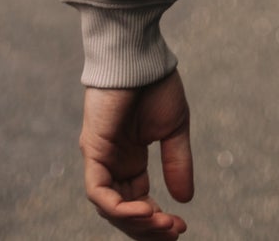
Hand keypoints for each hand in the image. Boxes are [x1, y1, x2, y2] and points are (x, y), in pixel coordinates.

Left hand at [79, 70, 192, 237]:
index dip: (157, 220)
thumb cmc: (155, 84)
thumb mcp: (173, 129)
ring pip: (110, 208)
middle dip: (148, 229)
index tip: (181, 227)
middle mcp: (111, 164)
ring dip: (137, 222)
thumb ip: (177, 163)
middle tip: (174, 234)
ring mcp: (99, 159)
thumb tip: (185, 200)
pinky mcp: (92, 151)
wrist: (140, 56)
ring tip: (164, 225)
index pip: (138, 203)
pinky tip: (147, 210)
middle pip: (123, 212)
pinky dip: (120, 207)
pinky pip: (99, 192)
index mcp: (129, 160)